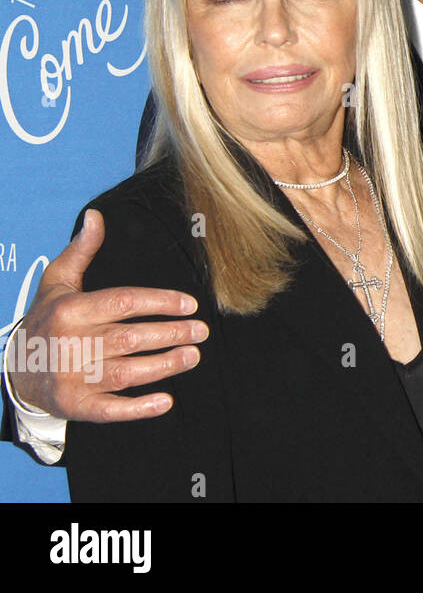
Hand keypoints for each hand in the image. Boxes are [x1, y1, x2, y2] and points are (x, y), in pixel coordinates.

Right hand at [8, 209, 207, 421]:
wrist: (15, 369)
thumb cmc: (47, 320)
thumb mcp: (57, 283)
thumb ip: (81, 251)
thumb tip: (96, 216)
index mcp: (71, 311)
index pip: (124, 302)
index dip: (161, 302)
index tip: (190, 304)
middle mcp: (71, 343)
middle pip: (131, 338)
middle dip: (171, 334)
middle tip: (201, 330)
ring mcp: (72, 377)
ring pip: (127, 372)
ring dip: (165, 366)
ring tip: (193, 355)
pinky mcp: (74, 405)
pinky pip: (109, 409)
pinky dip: (137, 408)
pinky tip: (166, 401)